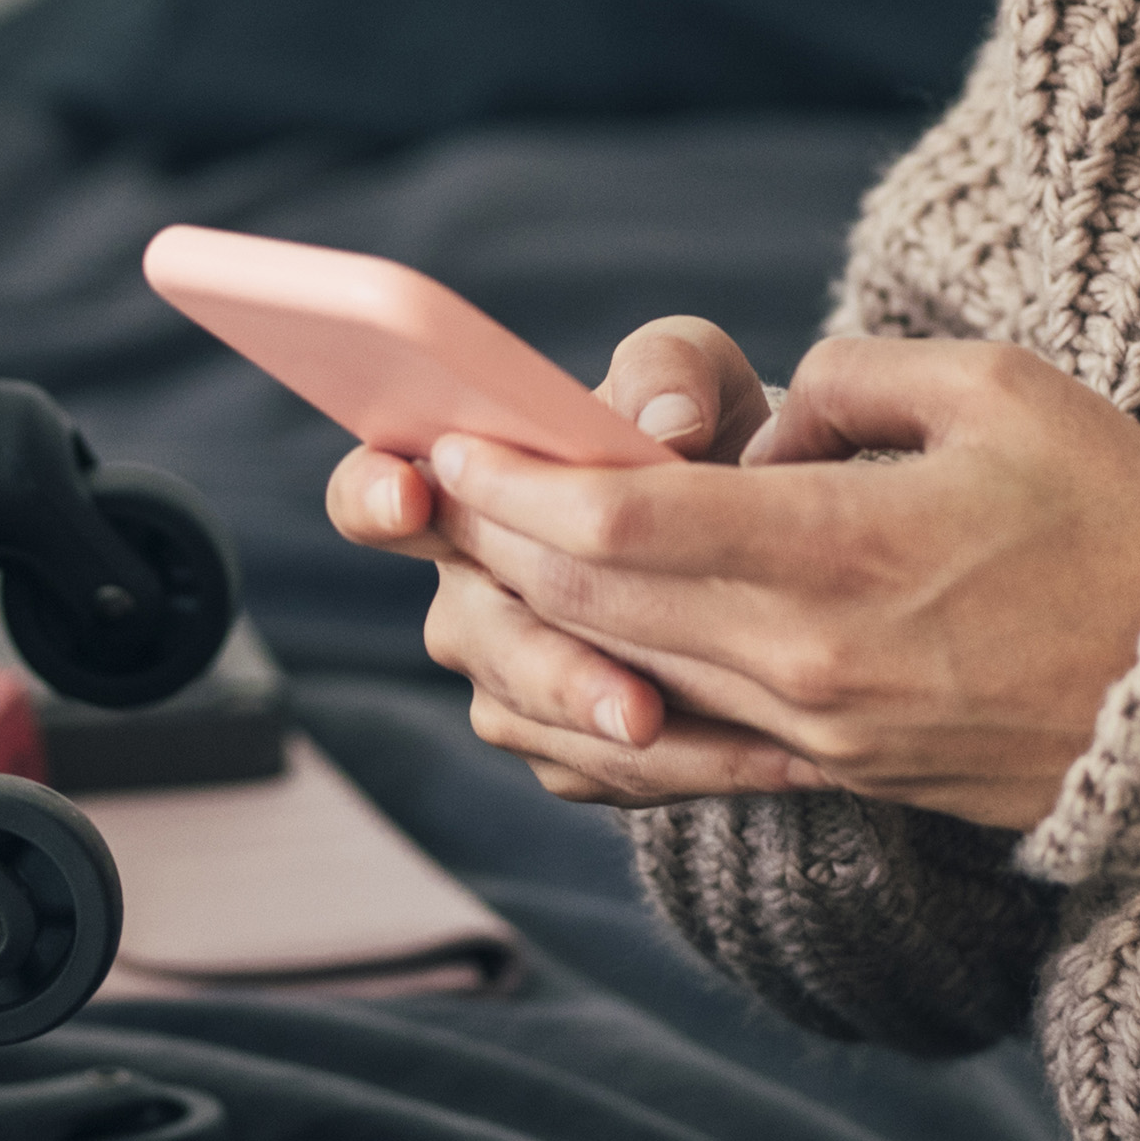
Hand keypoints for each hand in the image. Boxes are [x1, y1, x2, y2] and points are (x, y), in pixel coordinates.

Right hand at [331, 319, 816, 806]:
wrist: (767, 541)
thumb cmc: (700, 434)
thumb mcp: (694, 377)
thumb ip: (671, 371)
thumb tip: (668, 425)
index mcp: (461, 490)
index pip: (371, 492)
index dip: (374, 495)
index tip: (414, 497)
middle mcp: (466, 590)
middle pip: (470, 635)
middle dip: (548, 668)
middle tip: (623, 695)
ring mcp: (506, 675)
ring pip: (530, 715)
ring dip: (605, 730)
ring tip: (670, 724)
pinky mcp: (560, 747)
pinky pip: (592, 769)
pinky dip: (671, 766)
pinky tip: (751, 751)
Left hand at [424, 338, 1139, 832]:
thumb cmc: (1128, 525)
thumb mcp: (1004, 394)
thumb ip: (857, 379)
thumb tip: (764, 420)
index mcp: (845, 553)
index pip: (620, 526)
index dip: (516, 482)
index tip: (459, 438)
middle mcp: (806, 659)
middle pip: (583, 604)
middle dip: (488, 540)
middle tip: (432, 485)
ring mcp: (810, 733)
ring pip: (609, 678)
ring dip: (518, 623)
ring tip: (471, 560)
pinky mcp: (825, 776)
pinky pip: (664, 759)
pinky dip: (585, 711)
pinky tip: (542, 670)